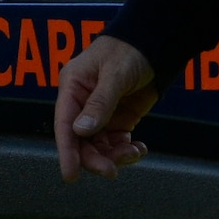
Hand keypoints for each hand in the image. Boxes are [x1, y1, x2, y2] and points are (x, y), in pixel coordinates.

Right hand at [52, 31, 157, 180]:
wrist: (154, 44)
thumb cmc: (128, 50)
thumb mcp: (115, 74)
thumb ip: (99, 103)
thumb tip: (81, 131)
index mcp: (72, 88)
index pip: (64, 124)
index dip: (66, 152)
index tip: (70, 175)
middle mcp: (82, 104)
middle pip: (82, 142)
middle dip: (96, 159)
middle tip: (112, 171)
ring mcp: (100, 114)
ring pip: (100, 146)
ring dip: (115, 156)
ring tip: (134, 152)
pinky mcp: (118, 120)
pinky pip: (117, 143)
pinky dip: (127, 150)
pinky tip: (140, 148)